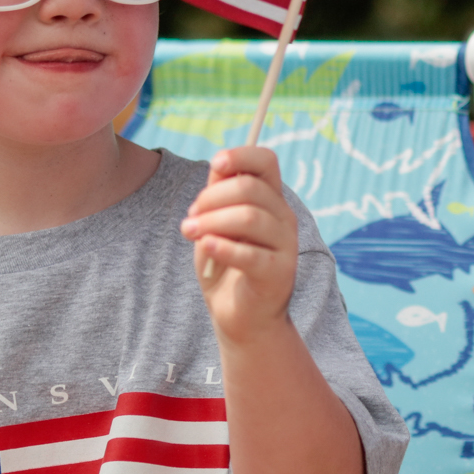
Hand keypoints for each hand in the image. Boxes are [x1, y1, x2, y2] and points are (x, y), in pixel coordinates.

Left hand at [182, 145, 298, 340]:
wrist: (242, 318)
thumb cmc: (226, 266)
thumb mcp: (217, 224)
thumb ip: (219, 194)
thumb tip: (218, 163)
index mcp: (271, 200)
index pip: (266, 161)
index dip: (241, 155)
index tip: (215, 165)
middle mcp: (284, 217)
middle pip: (250, 188)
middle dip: (210, 198)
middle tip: (190, 219)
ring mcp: (285, 245)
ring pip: (249, 217)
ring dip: (211, 222)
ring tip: (188, 233)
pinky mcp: (278, 273)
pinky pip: (250, 254)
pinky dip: (223, 247)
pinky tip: (206, 247)